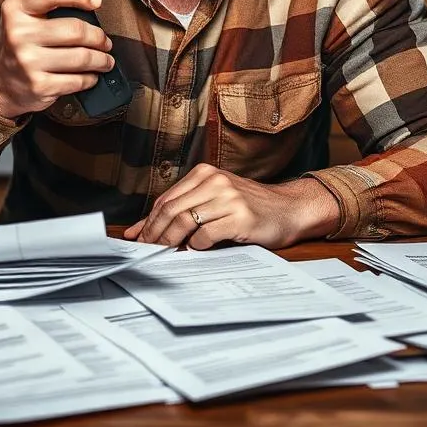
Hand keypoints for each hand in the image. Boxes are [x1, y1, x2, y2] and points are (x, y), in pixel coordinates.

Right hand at [0, 0, 115, 120]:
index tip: (96, 2)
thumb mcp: (26, 17)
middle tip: (105, 41)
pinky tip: (91, 75)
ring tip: (105, 59)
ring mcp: (28, 61)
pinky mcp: (38, 85)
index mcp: (15, 10)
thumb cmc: (17, 45)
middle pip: (75, 29)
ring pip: (81, 57)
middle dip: (98, 36)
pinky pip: (77, 81)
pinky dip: (90, 78)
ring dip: (101, 59)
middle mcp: (18, 34)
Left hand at [122, 164, 339, 249]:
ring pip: (185, 221)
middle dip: (154, 233)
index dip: (148, 221)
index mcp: (205, 173)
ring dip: (170, 241)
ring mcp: (229, 198)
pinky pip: (206, 235)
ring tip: (164, 253)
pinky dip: (195, 246)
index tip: (137, 237)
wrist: (289, 210)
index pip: (166, 199)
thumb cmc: (250, 207)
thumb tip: (143, 229)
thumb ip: (184, 209)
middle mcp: (215, 182)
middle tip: (146, 250)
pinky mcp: (240, 218)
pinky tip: (193, 251)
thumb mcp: (216, 199)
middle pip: (171, 210)